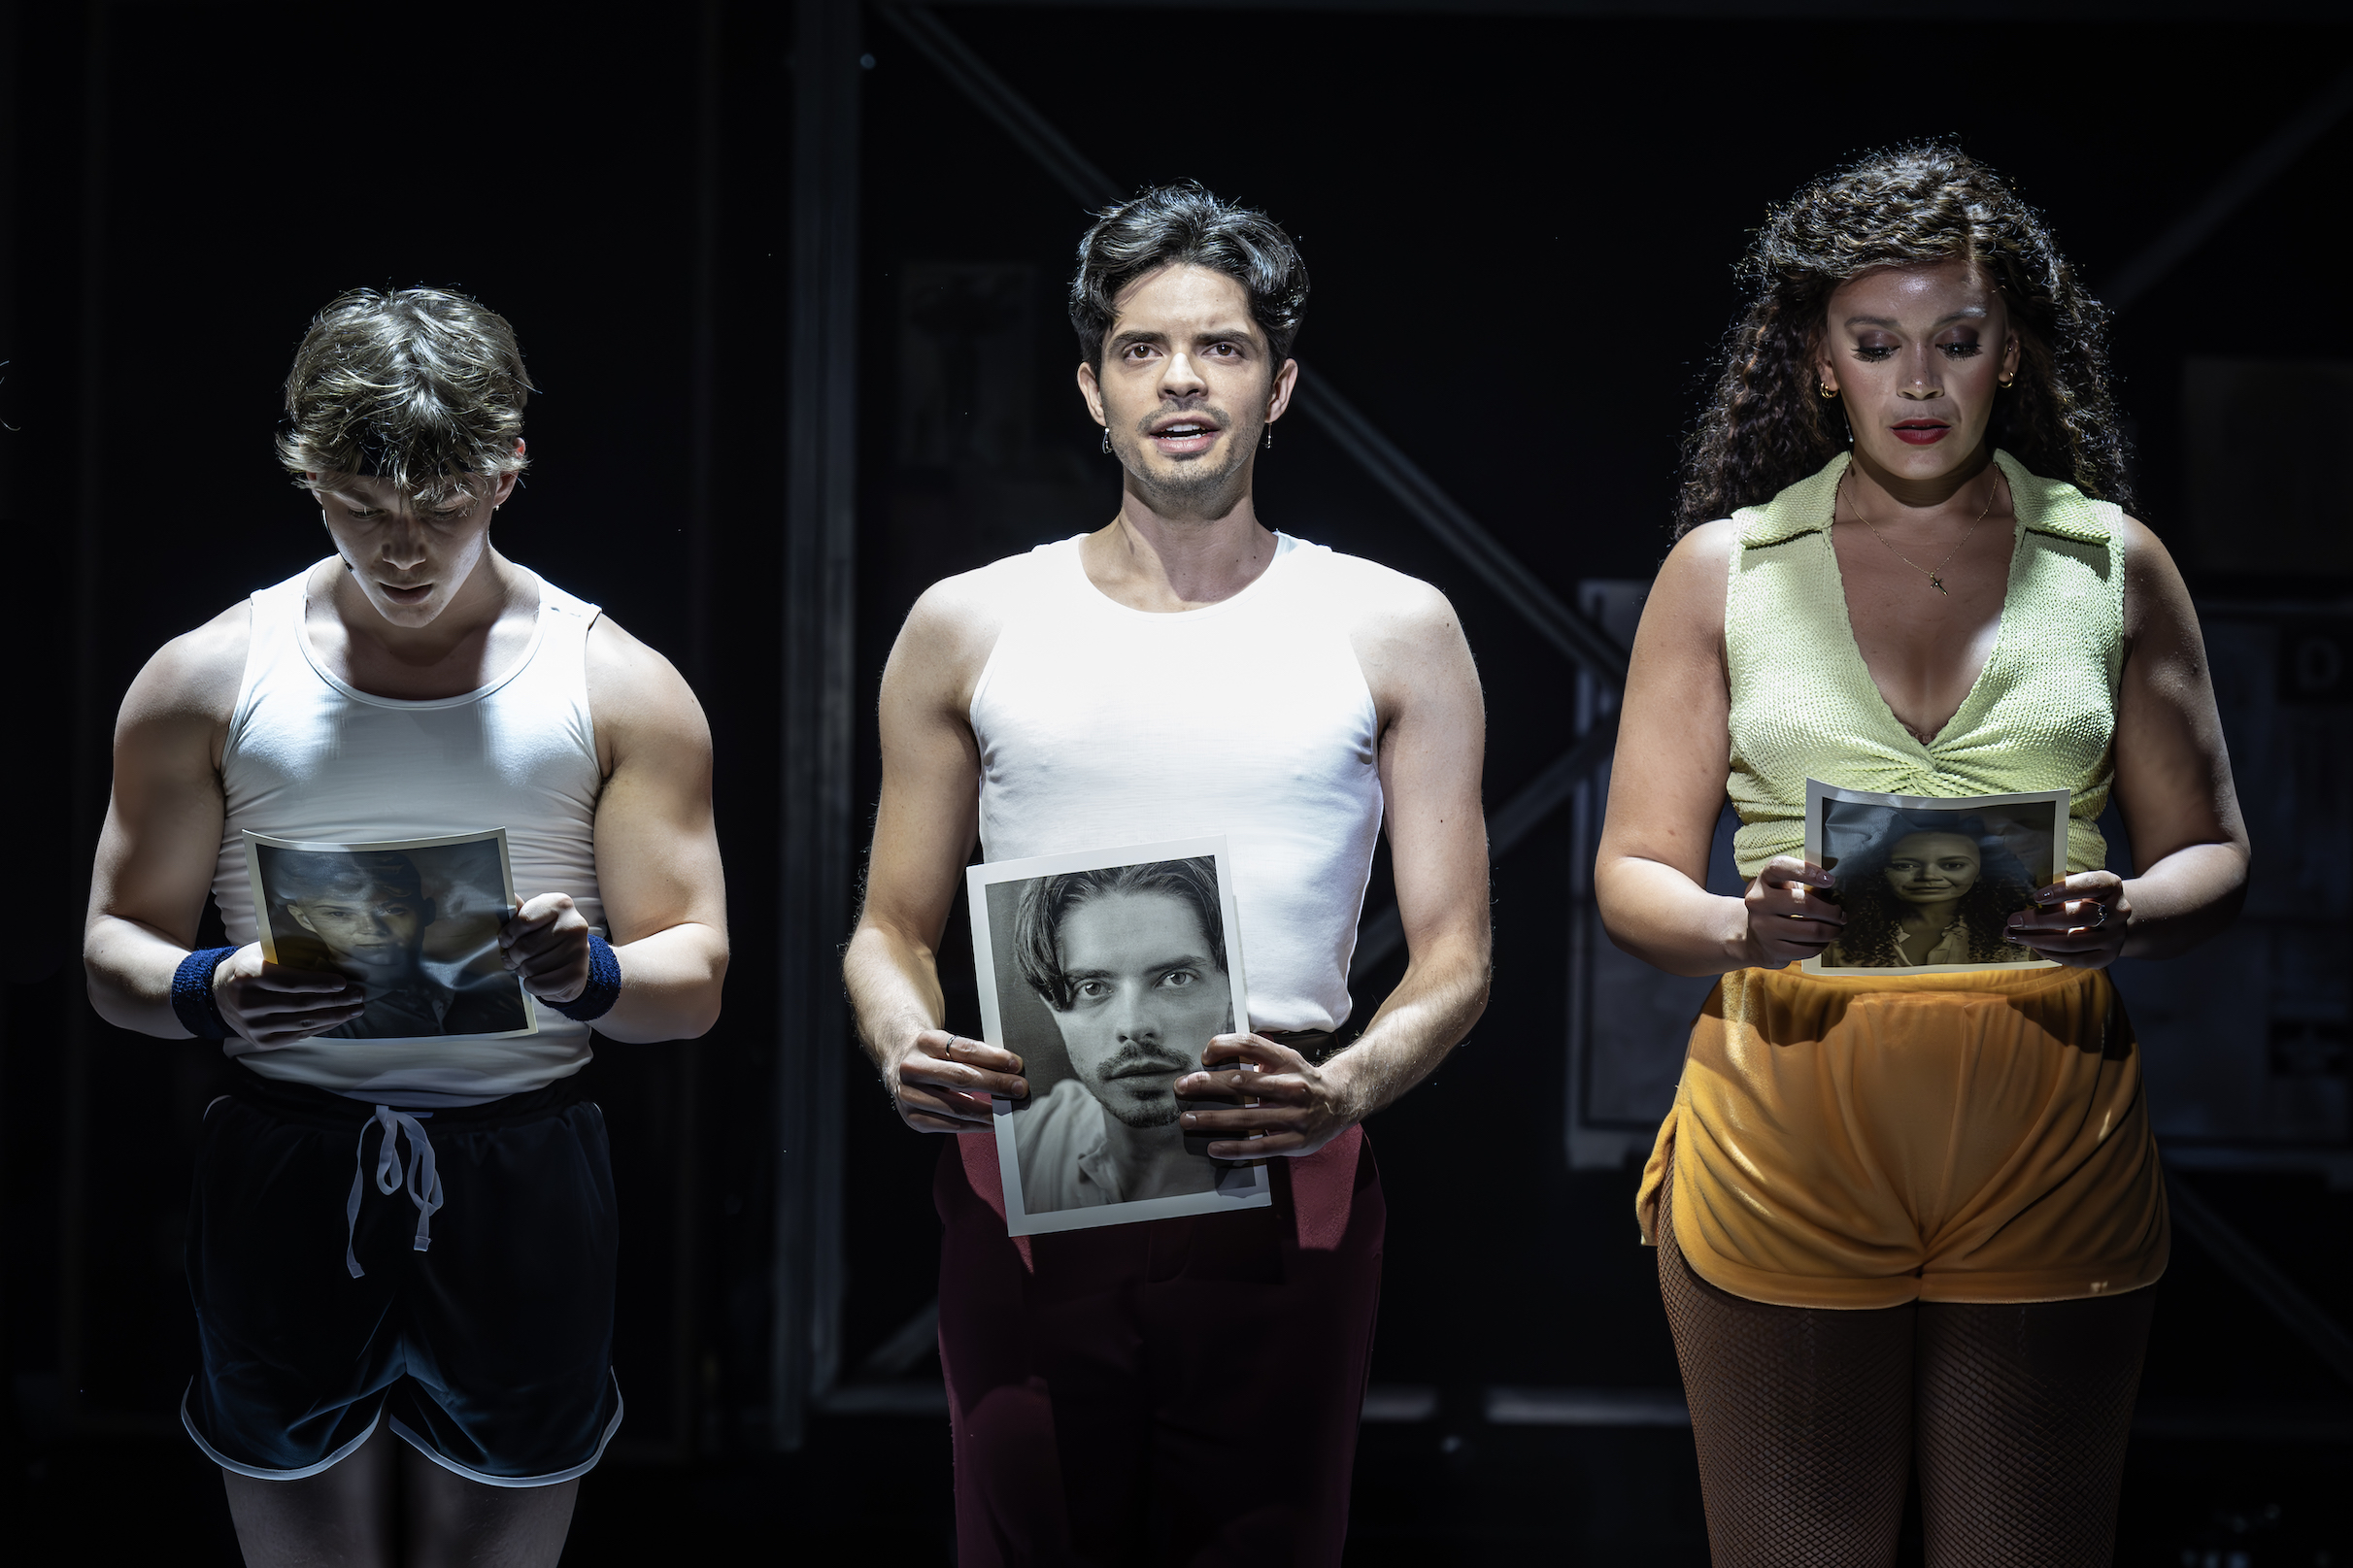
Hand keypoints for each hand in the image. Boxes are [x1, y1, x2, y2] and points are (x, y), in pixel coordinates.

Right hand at [211, 943, 365, 1047]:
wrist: (216, 994)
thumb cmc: (248, 966)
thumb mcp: (260, 951)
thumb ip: (287, 952)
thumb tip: (331, 950)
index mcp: (249, 975)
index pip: (292, 982)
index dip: (320, 983)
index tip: (344, 982)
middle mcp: (248, 1003)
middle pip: (302, 1004)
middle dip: (336, 1001)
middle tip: (359, 995)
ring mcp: (253, 1026)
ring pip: (303, 1023)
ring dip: (335, 1017)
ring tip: (356, 1009)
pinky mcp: (260, 1041)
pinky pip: (297, 1036)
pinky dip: (321, 1028)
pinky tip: (337, 1019)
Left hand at [500, 893, 592, 1003]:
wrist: (575, 958)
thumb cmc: (550, 936)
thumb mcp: (536, 917)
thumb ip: (521, 910)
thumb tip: (508, 898)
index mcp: (560, 904)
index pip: (523, 920)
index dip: (508, 935)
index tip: (506, 941)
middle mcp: (573, 925)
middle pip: (525, 946)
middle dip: (512, 957)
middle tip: (513, 958)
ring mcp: (579, 950)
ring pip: (531, 967)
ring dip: (522, 971)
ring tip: (528, 966)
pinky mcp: (577, 974)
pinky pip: (539, 984)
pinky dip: (532, 984)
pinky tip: (538, 978)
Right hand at [890, 1029, 1026, 1132]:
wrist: (899, 1062)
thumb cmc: (933, 1054)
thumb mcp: (947, 1043)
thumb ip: (973, 1054)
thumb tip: (1010, 1069)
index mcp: (925, 1042)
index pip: (965, 1050)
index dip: (994, 1058)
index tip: (1016, 1065)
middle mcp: (913, 1068)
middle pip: (961, 1078)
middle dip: (996, 1084)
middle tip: (1019, 1089)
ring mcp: (909, 1095)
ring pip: (957, 1107)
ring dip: (988, 1111)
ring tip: (1009, 1110)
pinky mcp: (911, 1117)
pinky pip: (949, 1125)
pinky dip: (973, 1125)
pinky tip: (989, 1123)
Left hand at [1175, 1033, 1355, 1159]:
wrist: (1342, 1101)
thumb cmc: (1303, 1079)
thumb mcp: (1286, 1059)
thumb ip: (1257, 1055)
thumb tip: (1215, 1052)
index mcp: (1288, 1061)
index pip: (1252, 1045)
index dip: (1225, 1046)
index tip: (1204, 1055)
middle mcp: (1292, 1086)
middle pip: (1242, 1081)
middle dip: (1208, 1084)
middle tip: (1183, 1086)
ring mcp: (1295, 1115)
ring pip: (1247, 1118)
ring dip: (1213, 1119)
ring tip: (1189, 1119)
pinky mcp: (1296, 1141)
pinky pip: (1260, 1147)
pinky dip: (1235, 1148)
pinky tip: (1214, 1148)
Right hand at [1744, 856, 1843, 963]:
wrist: (1753, 936)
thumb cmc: (1778, 905)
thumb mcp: (1784, 887)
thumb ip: (1804, 883)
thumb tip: (1834, 888)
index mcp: (1764, 880)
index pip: (1781, 867)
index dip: (1807, 871)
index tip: (1830, 880)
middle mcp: (1758, 902)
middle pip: (1805, 904)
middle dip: (1831, 911)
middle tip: (1841, 915)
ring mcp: (1762, 927)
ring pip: (1811, 931)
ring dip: (1831, 931)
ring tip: (1836, 929)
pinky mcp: (1771, 950)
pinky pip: (1807, 950)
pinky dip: (1820, 946)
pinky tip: (1821, 941)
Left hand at [2006, 871, 2128, 968]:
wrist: (2111, 916)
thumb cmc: (2084, 894)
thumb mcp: (2076, 882)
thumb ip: (2058, 883)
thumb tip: (2024, 887)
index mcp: (2112, 885)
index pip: (2090, 885)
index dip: (2063, 890)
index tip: (2036, 897)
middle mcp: (2119, 911)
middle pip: (2078, 917)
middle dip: (2040, 920)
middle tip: (2013, 920)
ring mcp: (2116, 936)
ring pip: (2073, 942)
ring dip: (2038, 940)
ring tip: (2014, 935)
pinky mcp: (2108, 956)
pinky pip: (2076, 959)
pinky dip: (2052, 954)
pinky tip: (2034, 946)